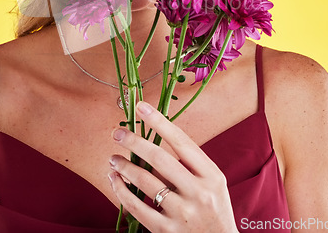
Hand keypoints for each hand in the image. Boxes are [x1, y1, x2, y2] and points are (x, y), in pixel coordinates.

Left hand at [108, 101, 237, 232]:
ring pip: (145, 182)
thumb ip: (190, 165)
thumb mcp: (213, 184)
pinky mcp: (167, 232)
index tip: (142, 107)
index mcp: (211, 175)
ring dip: (124, 166)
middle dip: (135, 142)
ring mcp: (183, 214)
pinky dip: (121, 191)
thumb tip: (156, 138)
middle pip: (159, 158)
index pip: (182, 141)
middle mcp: (199, 193)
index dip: (160, 122)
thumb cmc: (214, 211)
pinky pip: (137, 208)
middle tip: (118, 133)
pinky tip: (115, 181)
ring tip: (113, 158)